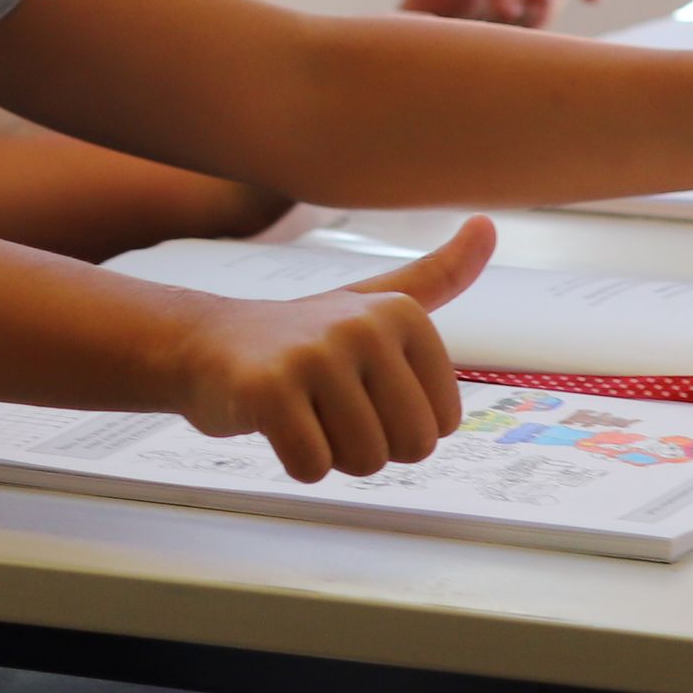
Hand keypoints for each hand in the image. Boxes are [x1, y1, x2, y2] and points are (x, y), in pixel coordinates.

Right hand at [166, 217, 495, 482]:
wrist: (205, 343)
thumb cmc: (299, 337)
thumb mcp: (373, 301)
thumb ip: (438, 275)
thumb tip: (487, 226)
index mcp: (402, 313)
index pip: (442, 424)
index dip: (399, 425)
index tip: (360, 391)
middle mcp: (364, 326)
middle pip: (410, 447)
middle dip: (370, 446)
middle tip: (329, 408)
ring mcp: (316, 355)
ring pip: (364, 461)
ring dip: (331, 453)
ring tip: (303, 411)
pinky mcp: (270, 389)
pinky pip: (312, 467)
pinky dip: (295, 462)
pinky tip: (274, 422)